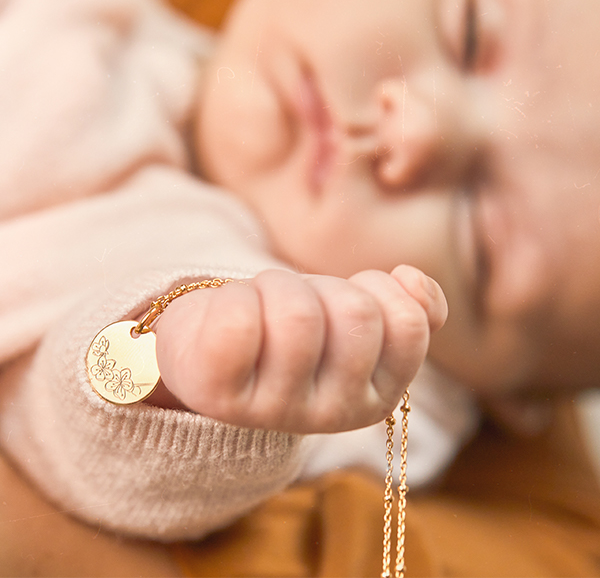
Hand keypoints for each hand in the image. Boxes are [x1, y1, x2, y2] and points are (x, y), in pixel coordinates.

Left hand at [153, 265, 446, 432]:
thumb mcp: (355, 319)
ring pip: (298, 313)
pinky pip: (239, 319)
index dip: (378, 288)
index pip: (408, 325)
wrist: (220, 348)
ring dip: (277, 286)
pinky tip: (232, 316)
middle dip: (323, 286)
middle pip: (356, 313)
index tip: (348, 296)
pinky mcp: (221, 394)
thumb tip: (414, 280)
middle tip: (298, 302)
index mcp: (376, 399)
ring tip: (263, 307)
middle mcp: (332, 415)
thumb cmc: (293, 329)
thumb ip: (405, 309)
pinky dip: (235, 296)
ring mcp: (275, 410)